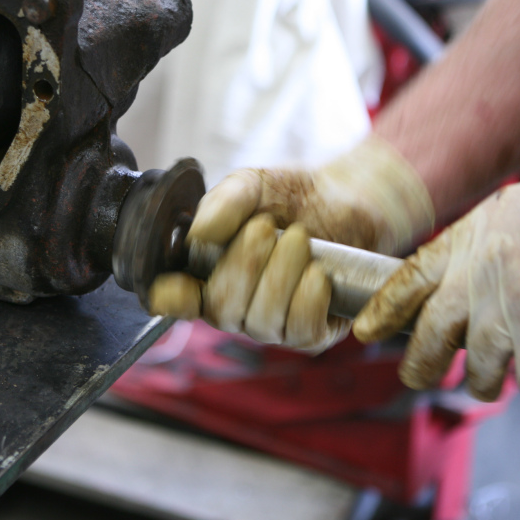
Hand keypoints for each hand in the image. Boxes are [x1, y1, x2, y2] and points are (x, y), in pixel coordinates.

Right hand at [148, 137, 433, 350]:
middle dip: (244, 264)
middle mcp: (234, 305)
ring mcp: (271, 324)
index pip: (171, 300)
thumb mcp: (254, 185)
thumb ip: (225, 202)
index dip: (170, 298)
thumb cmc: (293, 196)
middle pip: (221, 309)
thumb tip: (200, 233)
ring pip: (262, 322)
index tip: (179, 284)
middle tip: (267, 225)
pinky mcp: (312, 334)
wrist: (349, 198)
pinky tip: (318, 273)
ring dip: (281, 274)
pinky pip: (300, 331)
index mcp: (206, 271)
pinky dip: (307, 299)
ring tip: (300, 238)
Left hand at [353, 151, 519, 406]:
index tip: (367, 330)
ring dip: (488, 383)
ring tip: (496, 386)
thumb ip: (498, 241)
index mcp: (476, 232)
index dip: (387, 307)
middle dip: (421, 364)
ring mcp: (510, 309)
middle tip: (416, 379)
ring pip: (481, 367)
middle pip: (432, 332)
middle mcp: (481, 272)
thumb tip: (484, 273)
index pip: (412, 275)